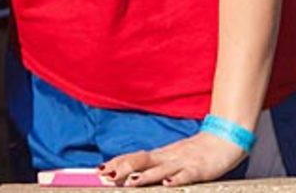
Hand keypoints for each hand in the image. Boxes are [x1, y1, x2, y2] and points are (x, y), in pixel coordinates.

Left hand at [101, 131, 246, 185]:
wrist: (223, 140)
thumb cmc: (196, 152)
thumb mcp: (173, 157)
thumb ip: (156, 165)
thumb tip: (134, 172)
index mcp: (160, 155)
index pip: (134, 157)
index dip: (117, 163)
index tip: (99, 169)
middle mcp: (167, 157)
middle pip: (142, 160)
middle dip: (123, 168)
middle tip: (106, 176)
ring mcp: (183, 162)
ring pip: (160, 169)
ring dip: (144, 176)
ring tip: (129, 182)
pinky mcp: (199, 169)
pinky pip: (186, 175)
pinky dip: (176, 179)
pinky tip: (168, 184)